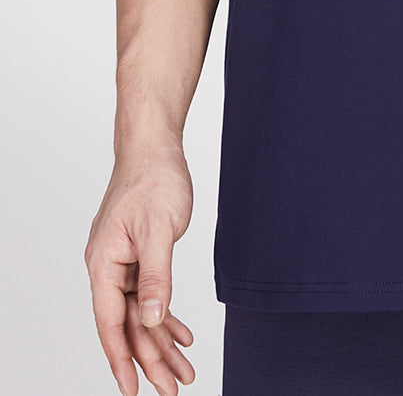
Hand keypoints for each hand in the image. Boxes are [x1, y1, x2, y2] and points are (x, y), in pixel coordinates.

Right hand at [84, 144, 195, 394]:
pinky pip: (149, 294)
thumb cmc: (153, 180)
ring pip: (141, 313)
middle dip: (151, 359)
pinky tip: (181, 332)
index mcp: (103, 265)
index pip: (111, 324)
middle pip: (128, 325)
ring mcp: (122, 262)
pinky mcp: (137, 255)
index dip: (123, 359)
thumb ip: (156, 276)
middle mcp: (108, 268)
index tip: (133, 390)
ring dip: (161, 341)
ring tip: (183, 370)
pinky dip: (165, 314)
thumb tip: (153, 319)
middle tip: (175, 387)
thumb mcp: (158, 229)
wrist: (154, 148)